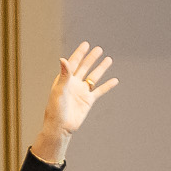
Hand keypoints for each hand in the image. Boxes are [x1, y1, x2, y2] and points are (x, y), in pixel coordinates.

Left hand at [31, 43, 118, 163]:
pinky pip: (100, 91)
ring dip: (101, 68)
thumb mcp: (59, 90)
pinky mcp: (88, 101)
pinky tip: (115, 80)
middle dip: (91, 58)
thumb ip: (64, 75)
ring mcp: (82, 92)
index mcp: (64, 80)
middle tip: (99, 49)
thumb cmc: (55, 109)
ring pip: (93, 77)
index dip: (79, 53)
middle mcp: (74, 84)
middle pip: (84, 67)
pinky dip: (107, 86)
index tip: (86, 44)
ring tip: (108, 59)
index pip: (73, 63)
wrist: (60, 126)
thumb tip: (63, 59)